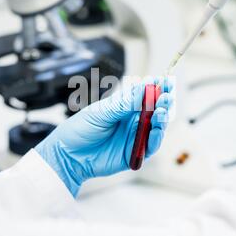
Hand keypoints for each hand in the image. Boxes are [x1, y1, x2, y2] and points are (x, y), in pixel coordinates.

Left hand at [35, 79, 173, 196]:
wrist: (67, 155)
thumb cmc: (79, 130)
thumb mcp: (100, 113)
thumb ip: (122, 105)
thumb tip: (143, 90)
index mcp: (124, 107)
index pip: (145, 96)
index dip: (157, 88)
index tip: (166, 80)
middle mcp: (132, 121)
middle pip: (155, 110)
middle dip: (163, 101)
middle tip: (167, 95)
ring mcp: (134, 137)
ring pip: (156, 127)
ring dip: (162, 118)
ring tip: (162, 110)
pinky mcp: (134, 154)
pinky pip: (150, 146)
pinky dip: (156, 138)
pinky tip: (157, 130)